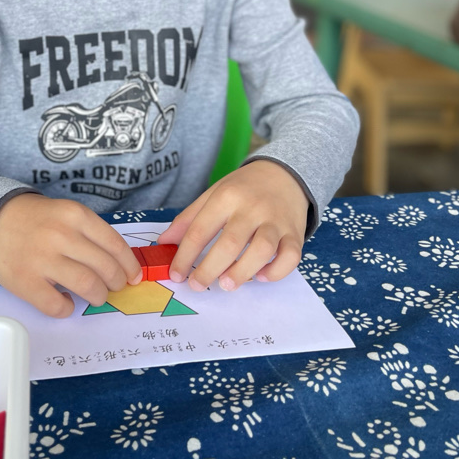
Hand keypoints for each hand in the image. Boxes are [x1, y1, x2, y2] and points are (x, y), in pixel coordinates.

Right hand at [0, 194, 142, 317]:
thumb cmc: (34, 219)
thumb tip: (119, 263)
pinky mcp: (25, 281)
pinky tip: (66, 302)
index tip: (133, 276)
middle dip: (116, 283)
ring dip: (98, 296)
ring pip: (87, 287)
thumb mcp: (64, 212)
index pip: (115, 245)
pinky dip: (67, 309)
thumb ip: (89, 233)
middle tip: (114, 287)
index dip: (129, 265)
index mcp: (75, 215)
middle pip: (105, 268)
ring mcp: (42, 259)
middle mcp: (61, 235)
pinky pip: (57, 306)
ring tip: (95, 296)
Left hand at [157, 161, 309, 292]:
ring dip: (242, 271)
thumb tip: (164, 242)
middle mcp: (252, 208)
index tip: (176, 274)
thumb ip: (189, 219)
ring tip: (226, 284)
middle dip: (209, 269)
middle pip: (230, 243)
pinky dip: (276, 271)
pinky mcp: (294, 233)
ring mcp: (275, 221)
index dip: (184, 255)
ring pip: (262, 250)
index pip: (200, 230)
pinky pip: (291, 256)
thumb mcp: (213, 194)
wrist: (284, 174)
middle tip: (197, 284)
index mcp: (226, 197)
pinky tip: (260, 276)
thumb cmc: (243, 188)